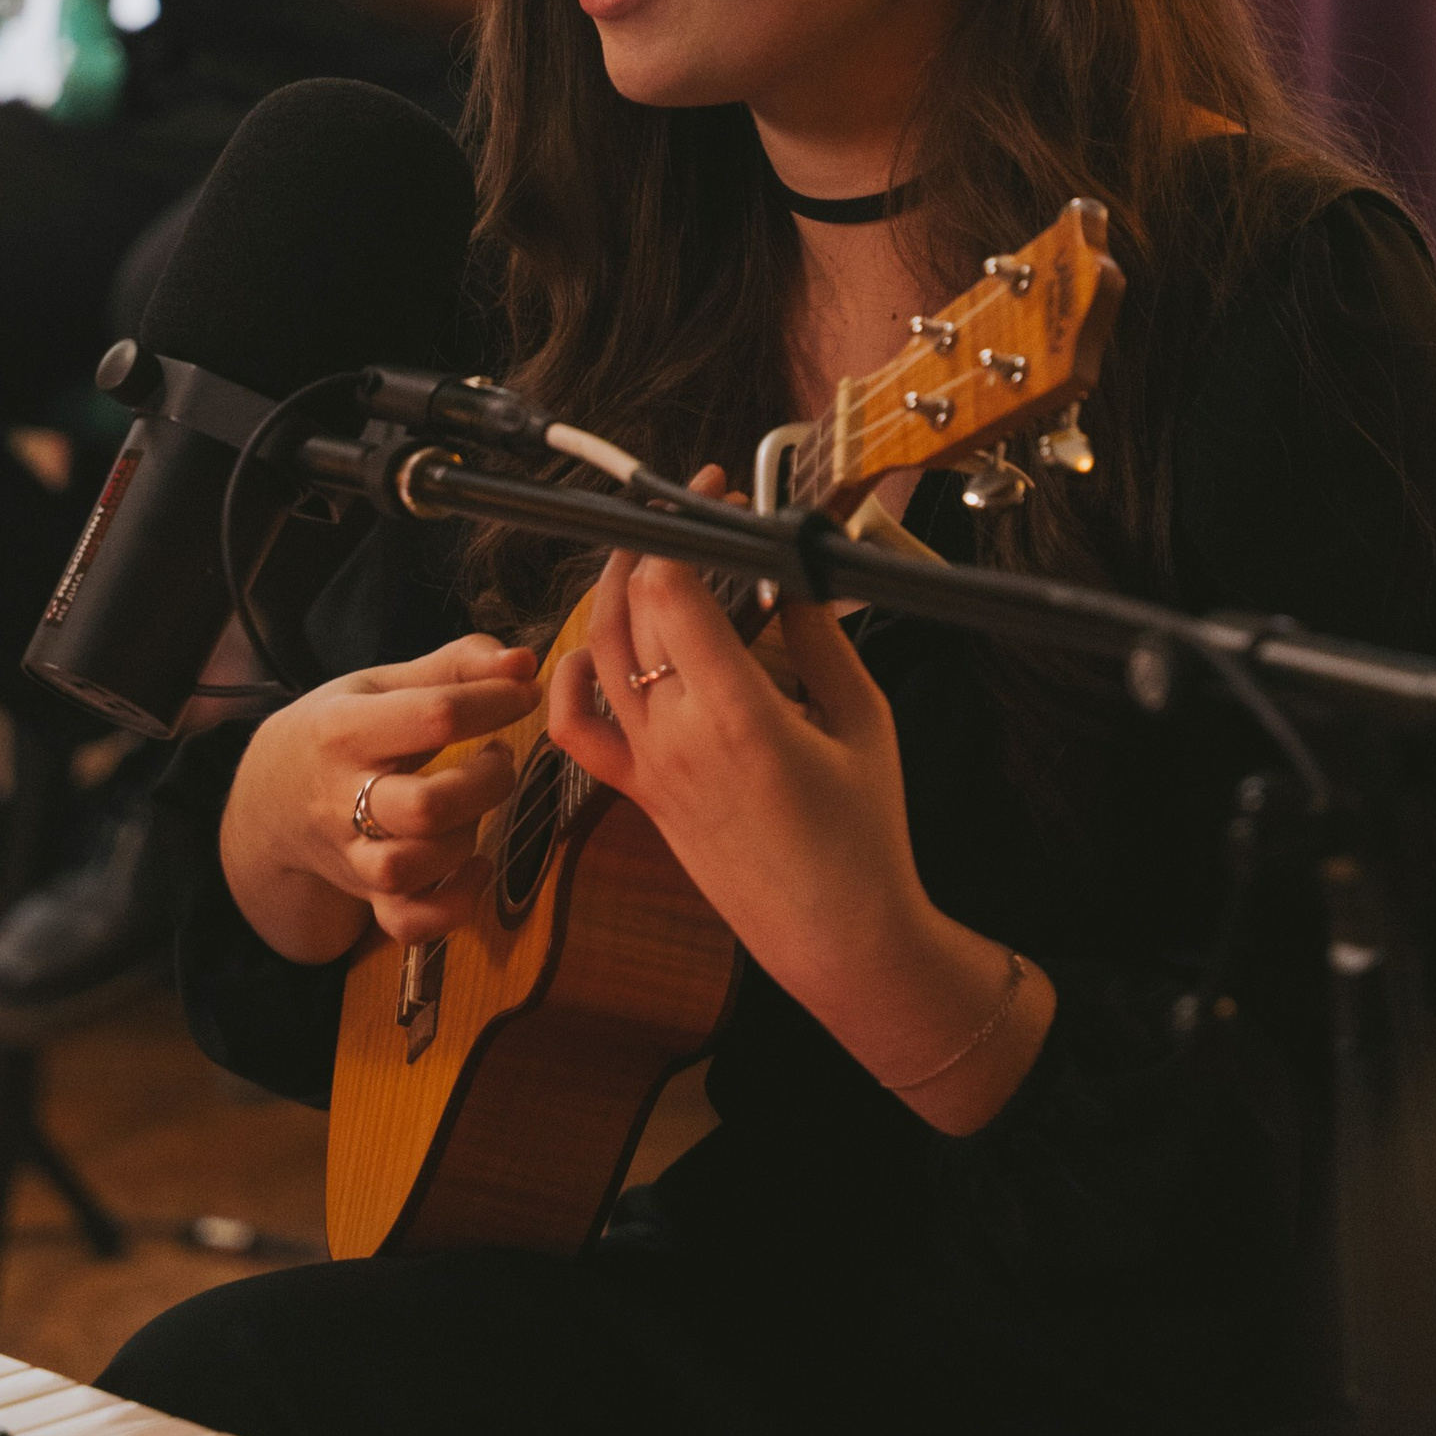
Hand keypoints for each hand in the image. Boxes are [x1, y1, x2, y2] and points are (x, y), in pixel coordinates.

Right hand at [219, 634, 541, 966]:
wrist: (269, 795)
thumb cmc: (340, 727)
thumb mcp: (382, 684)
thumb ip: (457, 666)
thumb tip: (524, 662)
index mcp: (344, 729)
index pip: (435, 716)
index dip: (496, 701)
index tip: (525, 692)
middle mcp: (341, 797)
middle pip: (426, 807)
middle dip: (486, 782)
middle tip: (499, 756)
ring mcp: (351, 855)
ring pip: (414, 867)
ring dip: (465, 838)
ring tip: (475, 805)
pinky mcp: (366, 896)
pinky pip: (410, 923)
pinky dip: (454, 905)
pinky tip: (476, 866)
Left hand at [546, 504, 1056, 1130]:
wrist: (839, 938)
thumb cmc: (864, 837)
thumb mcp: (862, 718)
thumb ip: (820, 634)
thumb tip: (791, 570)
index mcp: (736, 713)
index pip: (672, 589)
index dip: (686, 529)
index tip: (716, 497)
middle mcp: (676, 737)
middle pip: (631, 608)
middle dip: (655, 543)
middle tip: (694, 513)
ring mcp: (649, 769)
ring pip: (597, 653)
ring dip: (615, 591)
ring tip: (653, 555)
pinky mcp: (640, 795)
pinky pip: (579, 729)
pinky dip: (571, 679)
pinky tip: (597, 646)